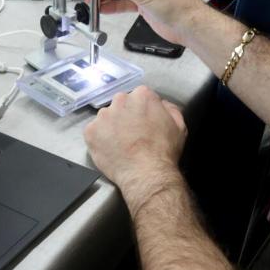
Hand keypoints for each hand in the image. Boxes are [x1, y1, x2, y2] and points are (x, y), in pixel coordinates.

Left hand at [83, 86, 187, 213]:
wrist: (146, 173)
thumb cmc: (163, 152)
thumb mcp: (179, 126)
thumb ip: (170, 108)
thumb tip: (162, 104)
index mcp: (142, 95)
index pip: (140, 96)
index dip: (142, 110)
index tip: (144, 122)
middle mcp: (120, 101)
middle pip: (121, 104)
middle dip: (125, 115)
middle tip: (132, 133)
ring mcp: (103, 116)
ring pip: (106, 117)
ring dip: (111, 126)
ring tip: (121, 144)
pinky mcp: (91, 131)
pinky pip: (94, 131)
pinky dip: (100, 138)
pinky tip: (111, 149)